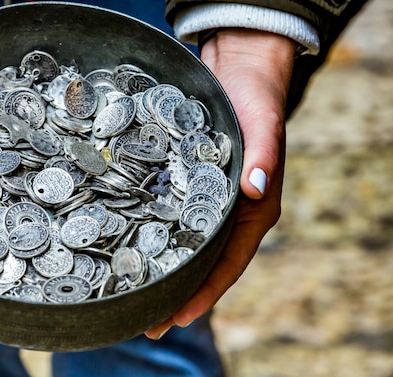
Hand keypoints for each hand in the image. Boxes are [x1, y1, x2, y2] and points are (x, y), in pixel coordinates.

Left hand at [146, 29, 295, 337]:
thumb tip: (257, 188)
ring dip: (163, 271)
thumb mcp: (263, 122)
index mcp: (254, 209)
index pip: (230, 262)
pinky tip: (128, 247)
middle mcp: (231, 212)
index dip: (205, 292)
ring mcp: (209, 201)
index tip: (177, 315)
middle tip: (146, 322)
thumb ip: (264, 153)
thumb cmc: (256, 97)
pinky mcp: (190, 184)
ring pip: (186, 245)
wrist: (238, 69)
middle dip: (177, 294)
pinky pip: (173, 218)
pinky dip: (155, 237)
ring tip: (132, 295)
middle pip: (204, 264)